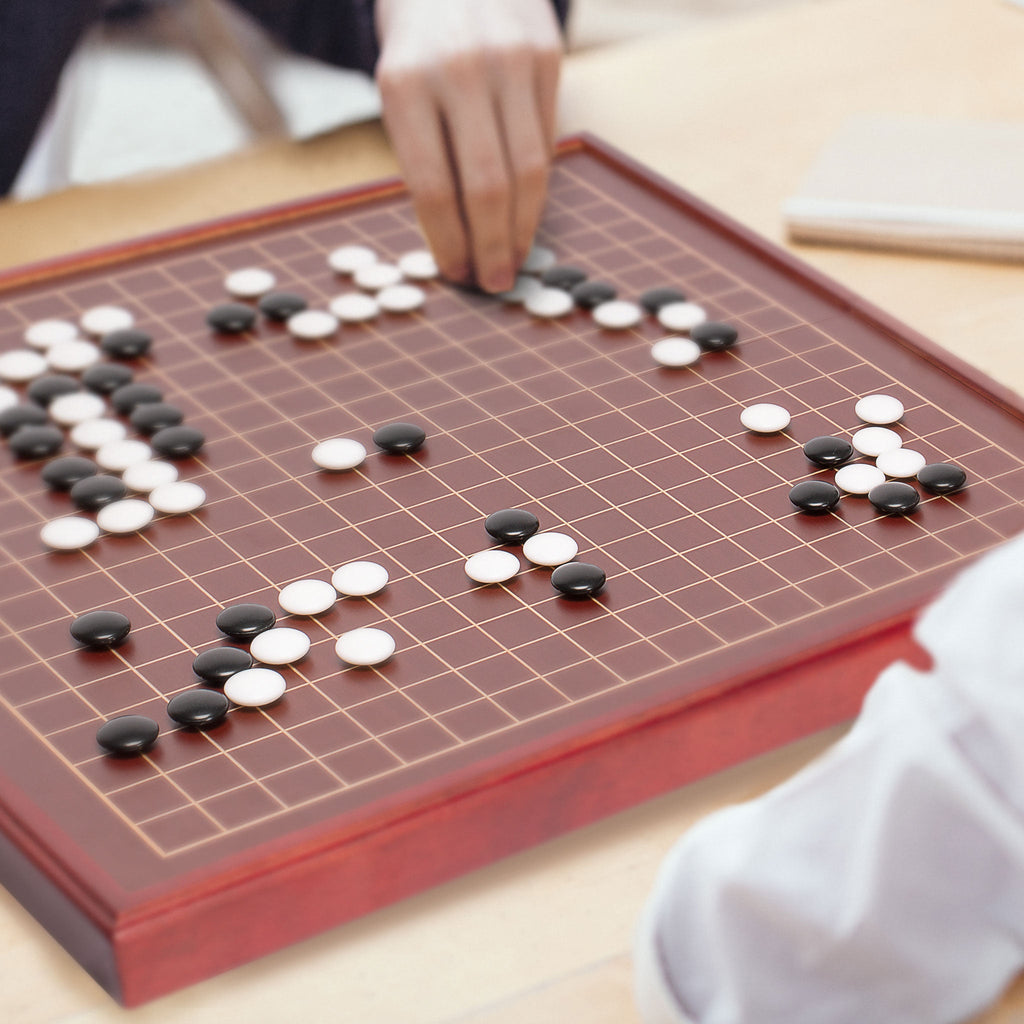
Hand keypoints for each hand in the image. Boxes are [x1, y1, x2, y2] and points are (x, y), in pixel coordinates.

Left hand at [375, 0, 562, 292]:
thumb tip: (460, 239)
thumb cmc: (417, 47)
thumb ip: (427, 156)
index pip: (435, 188)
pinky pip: (546, 139)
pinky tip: (527, 210)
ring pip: (529, 169)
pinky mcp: (546, 55)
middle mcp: (461, 70)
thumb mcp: (398, 91)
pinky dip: (537, 183)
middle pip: (489, 186)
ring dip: (523, 227)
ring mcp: (510, 59)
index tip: (457, 274)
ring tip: (515, 258)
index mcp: (406, 84)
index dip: (450, 242)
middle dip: (493, 246)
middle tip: (495, 283)